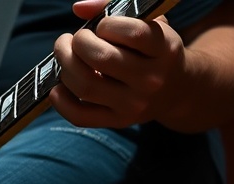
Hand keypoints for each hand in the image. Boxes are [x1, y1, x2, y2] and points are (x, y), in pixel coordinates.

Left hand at [50, 0, 185, 128]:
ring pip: (86, 86)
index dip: (107, 24)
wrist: (175, 90)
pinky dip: (61, 102)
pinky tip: (58, 87)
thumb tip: (78, 8)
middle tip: (73, 39)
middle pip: (102, 59)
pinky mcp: (118, 122)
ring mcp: (134, 105)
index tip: (101, 25)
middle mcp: (151, 80)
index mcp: (164, 49)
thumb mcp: (147, 25)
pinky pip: (80, 116)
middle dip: (78, 42)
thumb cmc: (153, 50)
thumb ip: (114, 9)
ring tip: (65, 56)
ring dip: (65, 66)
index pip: (133, 33)